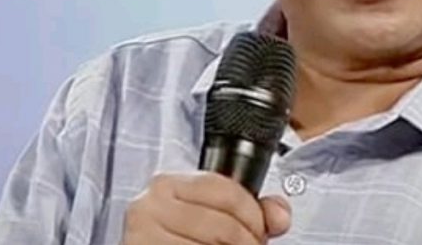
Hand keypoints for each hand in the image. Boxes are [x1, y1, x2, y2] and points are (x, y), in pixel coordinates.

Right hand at [123, 172, 291, 243]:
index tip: (260, 231)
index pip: (227, 192)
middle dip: (247, 242)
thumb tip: (280, 217)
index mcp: (167, 184)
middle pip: (224, 227)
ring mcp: (142, 235)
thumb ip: (253, 209)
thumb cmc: (179, 234)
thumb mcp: (212, 212)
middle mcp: (149, 206)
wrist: (152, 241)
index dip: (254, 217)